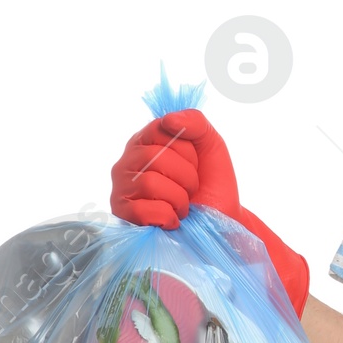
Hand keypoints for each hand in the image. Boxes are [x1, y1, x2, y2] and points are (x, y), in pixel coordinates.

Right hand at [109, 108, 310, 315]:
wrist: (221, 222)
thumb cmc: (212, 185)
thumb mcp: (212, 146)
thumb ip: (195, 122)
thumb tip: (169, 120)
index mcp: (146, 141)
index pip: (159, 129)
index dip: (186, 149)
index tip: (194, 162)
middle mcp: (128, 161)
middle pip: (154, 157)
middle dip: (186, 176)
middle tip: (191, 189)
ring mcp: (122, 188)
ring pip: (150, 183)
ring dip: (179, 199)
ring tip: (183, 205)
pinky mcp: (123, 215)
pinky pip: (145, 210)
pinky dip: (168, 217)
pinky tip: (172, 219)